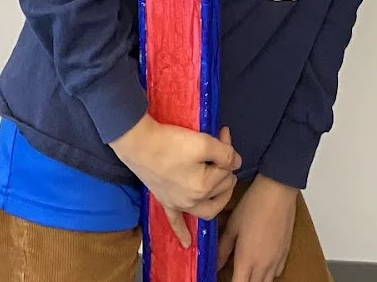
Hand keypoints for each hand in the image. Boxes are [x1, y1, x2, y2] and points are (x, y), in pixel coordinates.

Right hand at [109, 115, 240, 246]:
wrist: (139, 144)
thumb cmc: (172, 143)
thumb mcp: (203, 142)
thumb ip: (225, 154)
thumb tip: (236, 163)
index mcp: (204, 187)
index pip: (227, 170)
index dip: (228, 151)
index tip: (223, 134)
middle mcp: (193, 201)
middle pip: (220, 187)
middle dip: (225, 167)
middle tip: (223, 147)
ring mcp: (178, 204)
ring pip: (206, 208)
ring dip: (218, 198)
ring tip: (224, 182)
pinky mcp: (165, 201)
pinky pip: (175, 222)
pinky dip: (182, 232)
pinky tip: (187, 243)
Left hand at [217, 174, 297, 280]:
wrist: (278, 189)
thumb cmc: (255, 204)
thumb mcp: (233, 225)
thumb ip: (223, 248)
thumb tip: (215, 264)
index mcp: (247, 259)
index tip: (224, 281)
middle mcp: (263, 264)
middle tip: (237, 275)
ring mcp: (276, 259)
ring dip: (257, 281)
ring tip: (249, 273)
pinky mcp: (286, 252)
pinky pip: (278, 272)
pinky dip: (269, 273)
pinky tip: (263, 264)